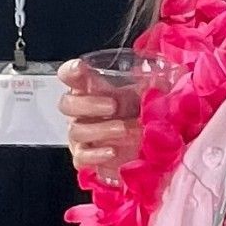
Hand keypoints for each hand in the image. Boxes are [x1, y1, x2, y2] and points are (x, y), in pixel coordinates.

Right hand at [58, 59, 141, 182]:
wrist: (136, 143)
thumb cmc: (133, 110)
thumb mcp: (141, 94)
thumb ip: (148, 85)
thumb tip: (159, 81)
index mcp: (87, 89)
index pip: (69, 75)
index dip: (70, 71)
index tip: (80, 68)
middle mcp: (78, 111)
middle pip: (67, 104)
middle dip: (89, 104)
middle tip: (113, 106)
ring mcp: (78, 134)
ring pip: (77, 131)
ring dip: (102, 129)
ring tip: (125, 129)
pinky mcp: (83, 157)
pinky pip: (82, 157)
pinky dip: (96, 154)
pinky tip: (113, 151)